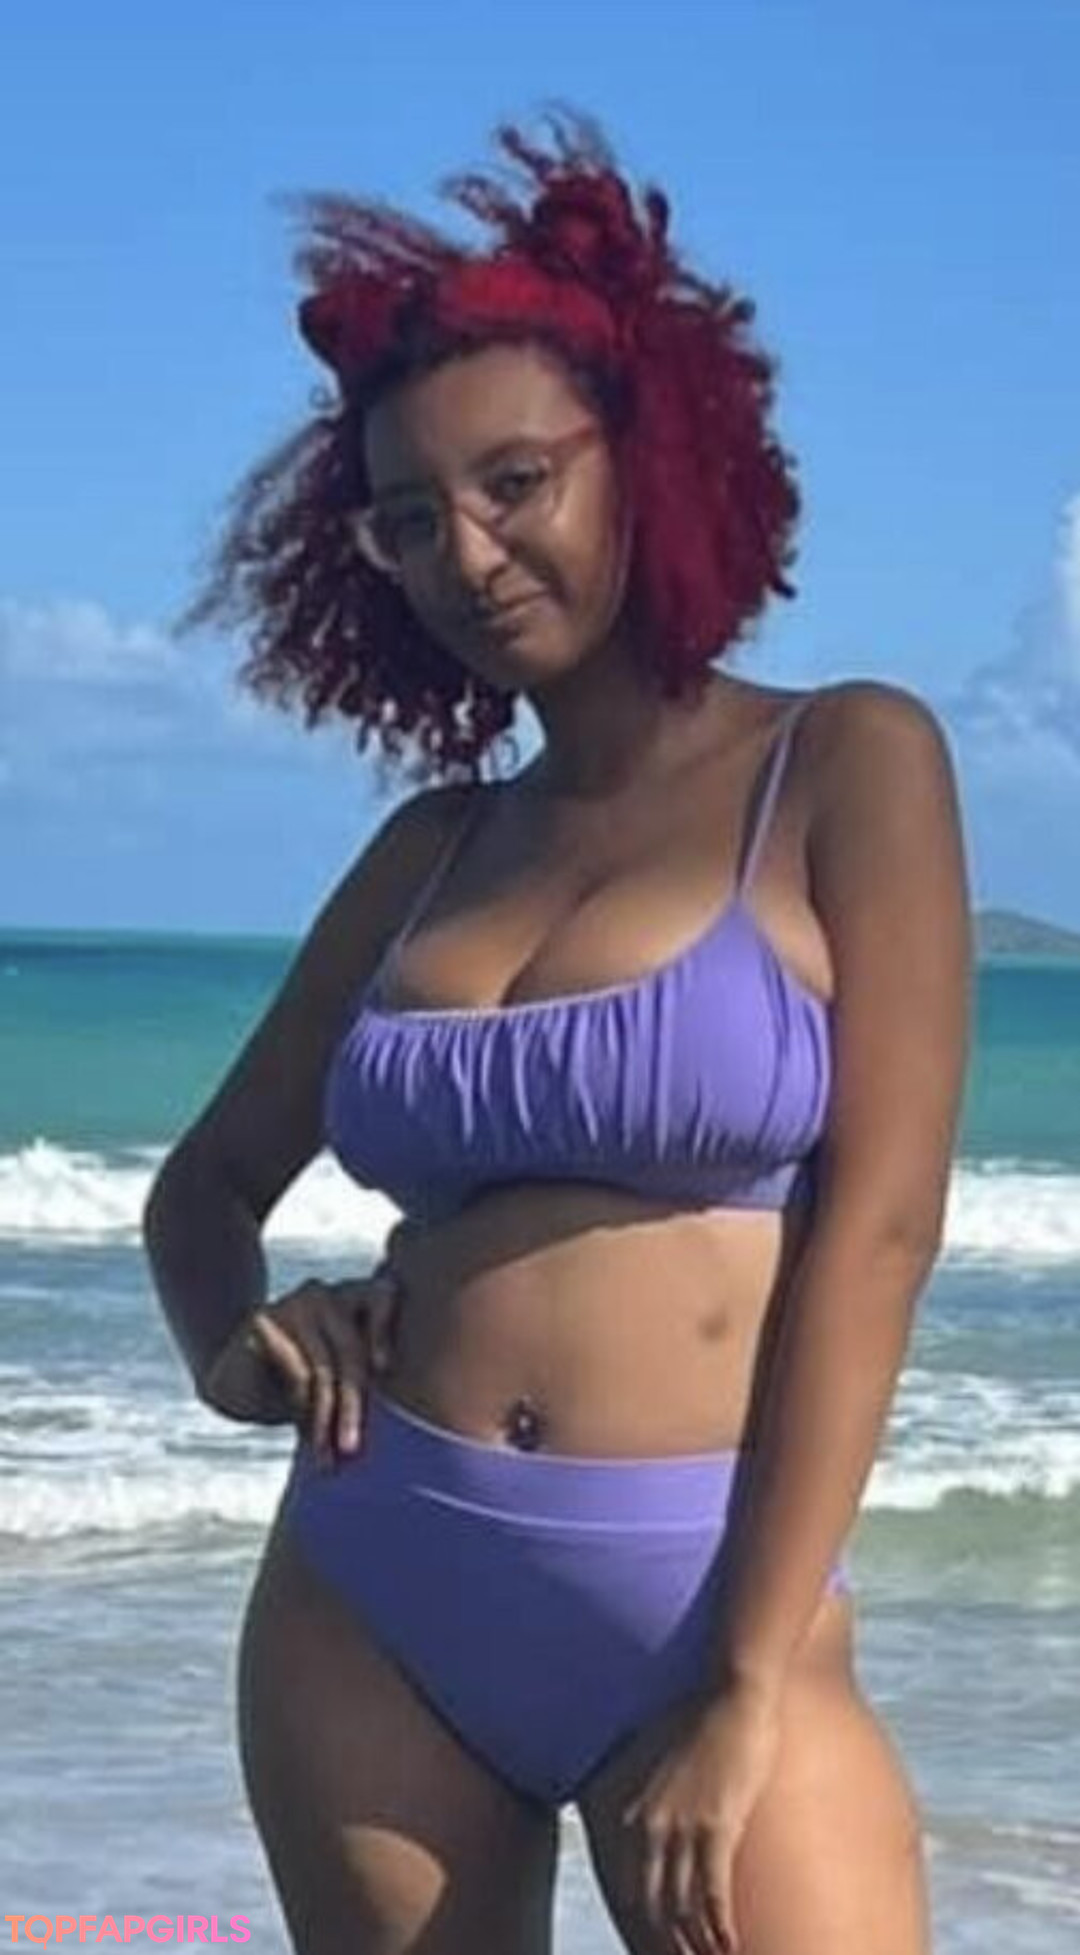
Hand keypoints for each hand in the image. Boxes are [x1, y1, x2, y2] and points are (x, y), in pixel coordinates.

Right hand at [199, 1267, 400, 1464]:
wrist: (239, 1387)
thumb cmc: (302, 1386)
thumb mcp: (340, 1379)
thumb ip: (370, 1377)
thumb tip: (416, 1419)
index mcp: (352, 1296)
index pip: (382, 1295)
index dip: (385, 1328)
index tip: (383, 1368)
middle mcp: (324, 1293)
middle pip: (351, 1350)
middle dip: (352, 1405)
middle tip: (350, 1448)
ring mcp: (292, 1303)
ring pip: (324, 1368)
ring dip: (325, 1419)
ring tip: (326, 1457)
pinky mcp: (263, 1321)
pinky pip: (296, 1372)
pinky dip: (303, 1410)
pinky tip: (304, 1435)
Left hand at [620, 1680, 782, 1954]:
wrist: (731, 1693)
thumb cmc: (706, 1727)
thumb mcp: (669, 1772)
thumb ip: (660, 1803)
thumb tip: (665, 1831)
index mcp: (634, 1815)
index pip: (632, 1891)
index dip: (646, 1931)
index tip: (661, 1950)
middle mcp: (651, 1826)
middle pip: (654, 1909)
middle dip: (670, 1945)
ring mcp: (682, 1827)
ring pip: (683, 1908)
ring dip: (699, 1945)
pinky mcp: (716, 1825)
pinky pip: (713, 1891)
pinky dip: (720, 1927)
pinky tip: (732, 1946)